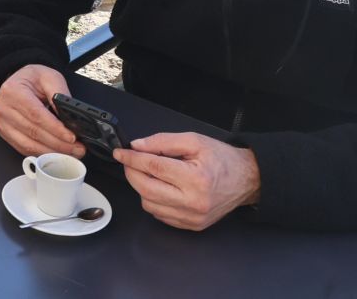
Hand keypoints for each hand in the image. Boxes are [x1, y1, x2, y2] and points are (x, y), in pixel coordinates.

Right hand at [0, 64, 84, 158]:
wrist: (19, 81)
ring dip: (51, 152)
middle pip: (33, 132)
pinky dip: (42, 154)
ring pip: (28, 144)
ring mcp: (1, 122)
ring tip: (70, 154)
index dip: (55, 129)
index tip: (72, 137)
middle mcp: (2, 107)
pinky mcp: (4, 133)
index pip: (36, 114)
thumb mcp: (50, 77)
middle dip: (58, 144)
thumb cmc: (33, 79)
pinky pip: (24, 149)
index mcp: (12, 91)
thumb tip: (70, 116)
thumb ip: (60, 94)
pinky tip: (55, 154)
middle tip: (78, 149)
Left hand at [115, 132, 260, 230]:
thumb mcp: (194, 141)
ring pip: (149, 204)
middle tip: (131, 161)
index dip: (131, 158)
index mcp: (195, 179)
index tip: (120, 153)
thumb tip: (136, 146)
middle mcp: (194, 202)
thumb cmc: (222, 159)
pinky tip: (161, 188)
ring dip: (142, 188)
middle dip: (132, 172)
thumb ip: (162, 142)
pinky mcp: (193, 226)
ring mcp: (193, 217)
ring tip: (151, 174)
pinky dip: (153, 201)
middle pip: (146, 188)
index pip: (153, 167)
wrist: (247, 180)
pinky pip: (160, 215)